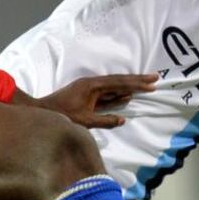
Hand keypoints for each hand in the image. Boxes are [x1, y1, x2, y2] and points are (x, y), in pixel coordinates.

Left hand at [15, 73, 157, 128]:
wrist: (43, 110)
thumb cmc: (62, 115)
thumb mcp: (85, 121)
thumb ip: (105, 120)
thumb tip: (123, 119)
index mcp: (93, 86)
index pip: (119, 83)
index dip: (136, 83)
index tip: (151, 82)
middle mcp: (93, 83)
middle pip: (119, 80)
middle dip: (137, 80)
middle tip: (155, 78)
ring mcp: (90, 88)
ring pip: (114, 85)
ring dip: (129, 85)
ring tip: (146, 85)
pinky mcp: (87, 94)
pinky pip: (107, 92)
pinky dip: (119, 92)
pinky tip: (127, 94)